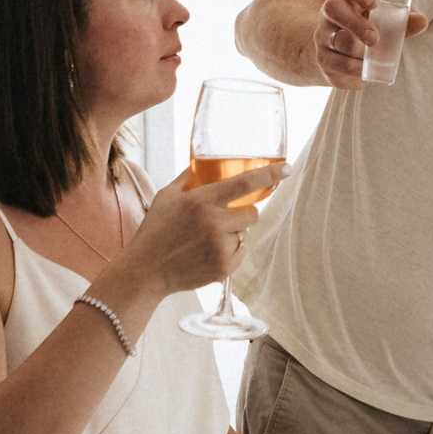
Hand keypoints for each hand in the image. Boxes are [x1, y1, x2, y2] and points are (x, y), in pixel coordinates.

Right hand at [99, 162, 284, 296]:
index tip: (287, 168)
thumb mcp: (167, 196)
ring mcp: (220, 246)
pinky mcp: (224, 267)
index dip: (269, 174)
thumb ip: (188, 178)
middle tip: (221, 219)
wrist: (145, 270)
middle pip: (252, 213)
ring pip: (244, 234)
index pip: (244, 183)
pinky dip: (230, 252)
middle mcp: (214, 222)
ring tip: (205, 240)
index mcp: (201, 200)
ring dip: (232, 234)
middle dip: (242, 214)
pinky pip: (241, 253)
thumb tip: (204, 163)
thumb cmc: (155, 230)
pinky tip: (207, 253)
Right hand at [312, 0, 427, 90]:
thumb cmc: (366, 36)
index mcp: (348, 0)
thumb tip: (423, 21)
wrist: (338, 62)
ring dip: (357, 50)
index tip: (374, 2)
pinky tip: (364, 71)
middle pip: (333, 8)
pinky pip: (336, 64)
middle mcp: (330, 16)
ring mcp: (323, 38)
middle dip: (354, 22)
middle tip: (373, 38)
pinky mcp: (324, 61)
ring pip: (336, 40)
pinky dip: (353, 68)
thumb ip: (400, 24)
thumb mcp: (382, 27)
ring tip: (373, 56)